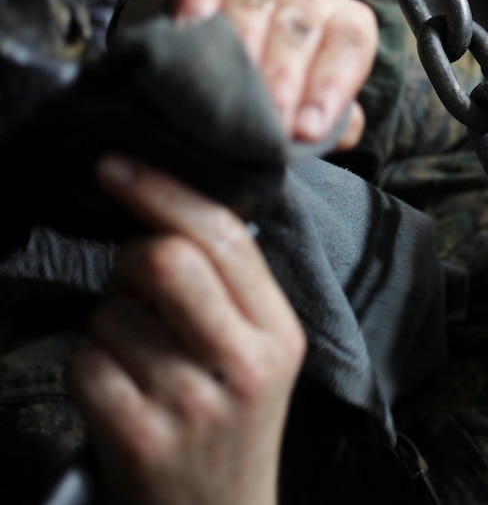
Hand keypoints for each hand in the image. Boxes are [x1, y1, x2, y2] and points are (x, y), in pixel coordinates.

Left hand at [69, 155, 306, 504]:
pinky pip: (84, 364)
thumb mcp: (260, 355)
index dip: (163, 192)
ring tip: (139, 362)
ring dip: (108, 327)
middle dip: (130, 256)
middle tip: (131, 281)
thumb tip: (171, 214)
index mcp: (280, 334)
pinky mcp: (141, 441)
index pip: (226, 237)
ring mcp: (194, 406)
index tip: (117, 168)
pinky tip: (118, 395)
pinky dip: (87, 369)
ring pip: (113, 315)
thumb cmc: (231, 422)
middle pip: (168, 261)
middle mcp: (246, 366)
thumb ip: (233, 291)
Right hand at [120, 0, 376, 148]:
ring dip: (241, 48)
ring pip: (254, 5)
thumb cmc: (285, 74)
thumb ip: (339, 119)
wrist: (230, 32)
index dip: (329, 90)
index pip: (348, 49)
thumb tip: (341, 134)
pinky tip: (190, 28)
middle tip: (267, 122)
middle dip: (283, 79)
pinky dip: (198, 3)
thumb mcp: (317, 95)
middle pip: (300, 29)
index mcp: (346, 18)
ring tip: (227, 90)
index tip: (307, 130)